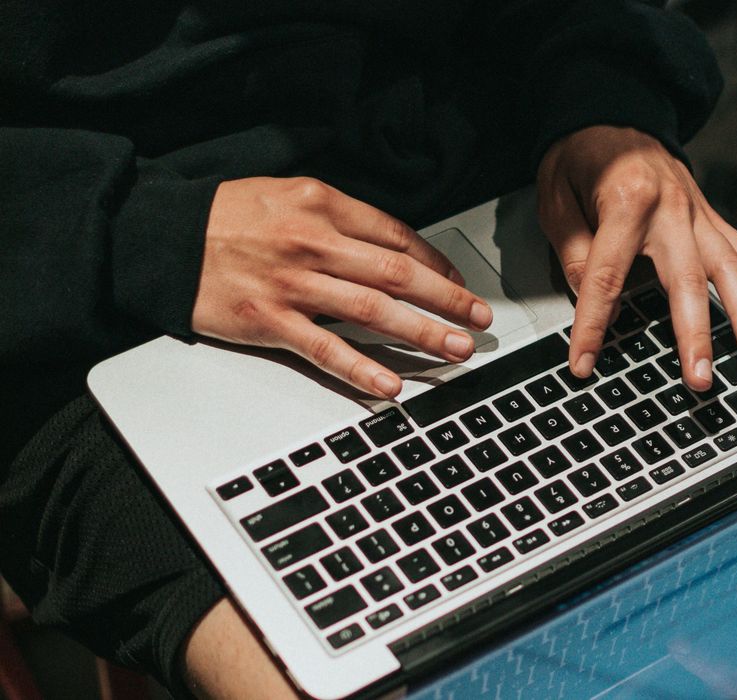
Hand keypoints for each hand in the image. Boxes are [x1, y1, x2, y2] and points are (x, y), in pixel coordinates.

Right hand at [192, 177, 492, 398]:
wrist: (160, 238)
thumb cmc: (225, 217)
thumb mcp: (287, 195)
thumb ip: (339, 219)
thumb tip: (394, 248)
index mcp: (323, 205)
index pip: (397, 237)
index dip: (437, 264)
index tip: (459, 283)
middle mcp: (314, 243)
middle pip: (398, 274)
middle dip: (448, 299)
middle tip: (480, 318)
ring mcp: (293, 285)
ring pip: (373, 311)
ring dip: (422, 333)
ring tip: (457, 349)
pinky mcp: (269, 322)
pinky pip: (325, 349)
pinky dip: (361, 368)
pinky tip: (391, 384)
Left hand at [537, 126, 736, 391]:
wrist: (613, 106)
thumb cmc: (581, 154)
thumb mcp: (556, 196)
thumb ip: (573, 249)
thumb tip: (588, 297)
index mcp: (627, 201)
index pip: (607, 277)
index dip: (594, 324)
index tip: (584, 362)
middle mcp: (671, 209)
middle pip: (685, 281)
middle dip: (694, 334)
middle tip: (698, 377)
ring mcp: (698, 214)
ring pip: (728, 269)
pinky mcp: (711, 217)